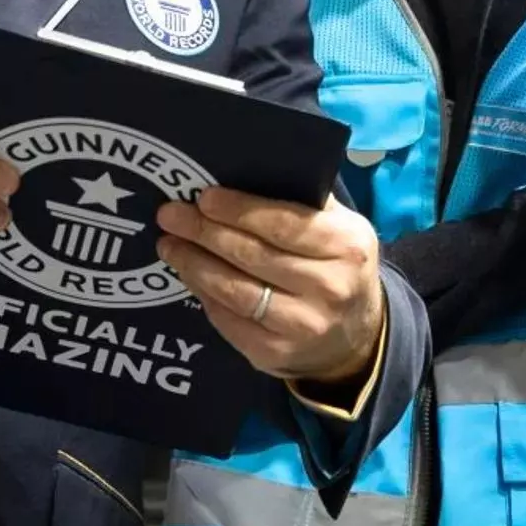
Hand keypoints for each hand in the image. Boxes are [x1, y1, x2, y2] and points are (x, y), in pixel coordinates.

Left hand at [155, 188, 386, 384]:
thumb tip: (246, 172)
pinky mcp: (275, 352)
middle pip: (253, 256)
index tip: (204, 198)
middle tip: (170, 215)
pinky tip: (189, 276)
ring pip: (236, 290)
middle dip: (205, 233)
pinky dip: (204, 296)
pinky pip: (229, 321)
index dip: (240, 211)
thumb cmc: (338, 266)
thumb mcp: (341, 228)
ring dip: (195, 264)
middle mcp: (329, 287)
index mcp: (346, 246)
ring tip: (169, 245)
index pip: (285, 224)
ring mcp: (303, 325)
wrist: (356, 335)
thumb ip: (306, 203)